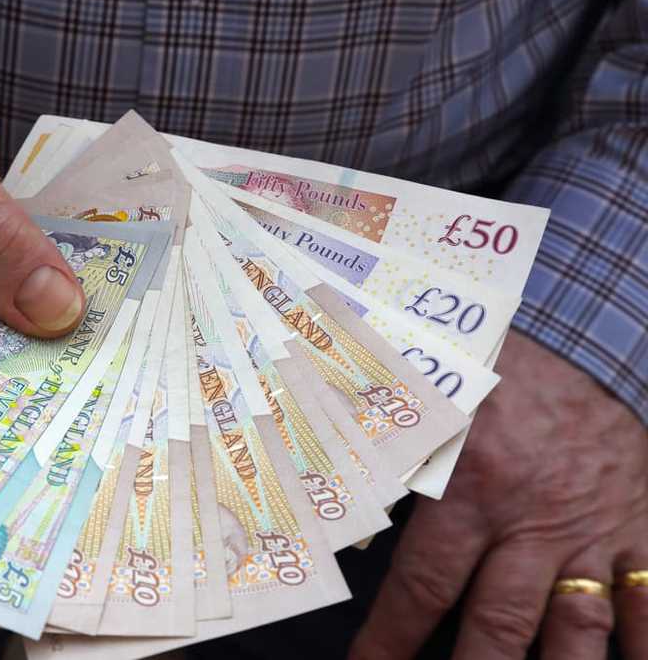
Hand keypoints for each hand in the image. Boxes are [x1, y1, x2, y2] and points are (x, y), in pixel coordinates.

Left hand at [351, 331, 647, 658]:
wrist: (585, 341)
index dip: (389, 641)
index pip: (422, 587)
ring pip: (580, 628)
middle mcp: (533, 522)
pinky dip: (645, 643)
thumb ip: (392, 472)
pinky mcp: (642, 529)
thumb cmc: (489, 376)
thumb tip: (354, 535)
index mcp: (470, 490)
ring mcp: (594, 532)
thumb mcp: (431, 413)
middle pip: (499, 625)